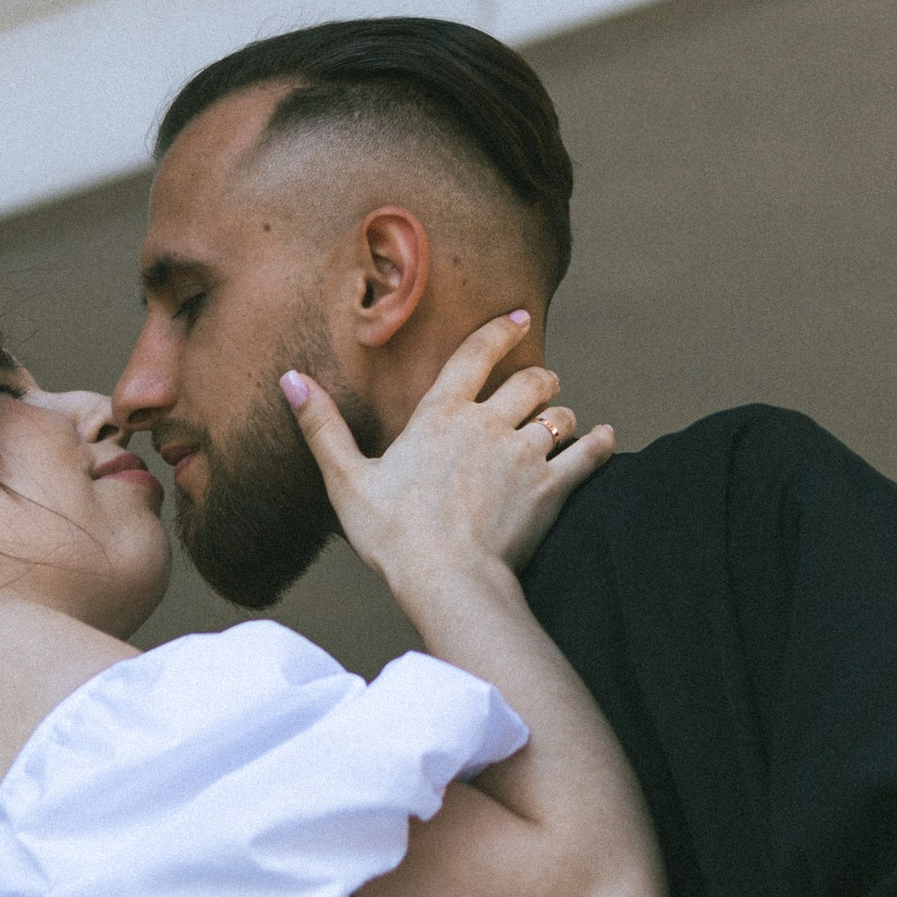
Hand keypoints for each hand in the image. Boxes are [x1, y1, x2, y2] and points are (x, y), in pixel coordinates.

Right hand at [285, 314, 611, 593]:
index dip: (499, 331)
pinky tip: (605, 438)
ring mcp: (524, 455)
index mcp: (440, 415)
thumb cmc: (391, 534)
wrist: (445, 578)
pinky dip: (599, 444)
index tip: (519, 318)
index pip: (475, 356)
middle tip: (540, 383)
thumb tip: (291, 379)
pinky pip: (587, 454)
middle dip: (538, 378)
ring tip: (560, 422)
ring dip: (561, 416)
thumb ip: (322, 426)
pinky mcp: (551, 488)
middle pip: (530, 381)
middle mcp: (488, 424)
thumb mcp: (345, 479)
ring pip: (559, 416)